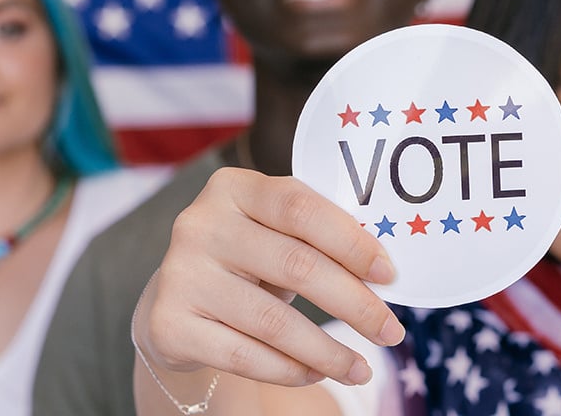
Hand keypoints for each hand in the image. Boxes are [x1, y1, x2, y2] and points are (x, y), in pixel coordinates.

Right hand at [133, 167, 403, 388]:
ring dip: (328, 352)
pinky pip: (244, 355)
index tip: (390, 276)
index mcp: (234, 187)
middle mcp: (200, 224)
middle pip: (297, 266)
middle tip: (392, 333)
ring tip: (361, 369)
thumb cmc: (249, 259)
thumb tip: (386, 270)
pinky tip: (317, 374)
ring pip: (274, 322)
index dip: (352, 242)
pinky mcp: (168, 323)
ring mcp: (180, 274)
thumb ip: (319, 235)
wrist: (178, 300)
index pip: (302, 208)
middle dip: (355, 305)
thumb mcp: (275, 233)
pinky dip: (289, 370)